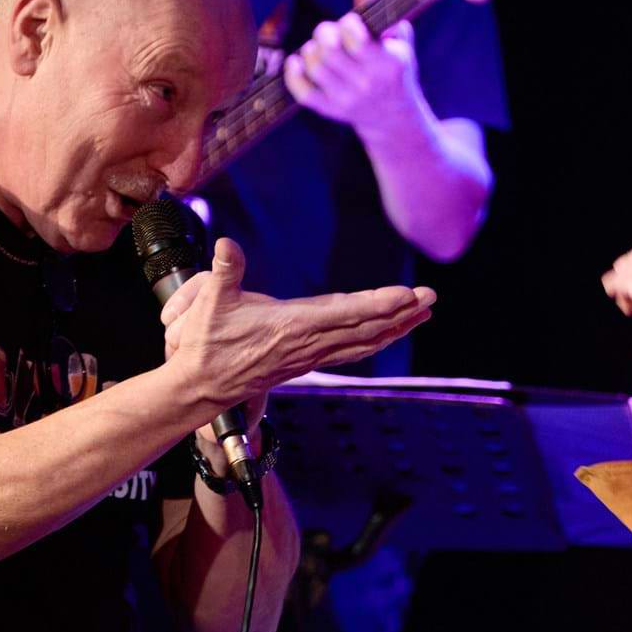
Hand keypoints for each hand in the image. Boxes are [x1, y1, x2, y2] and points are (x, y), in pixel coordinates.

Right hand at [160, 237, 434, 421]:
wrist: (201, 388)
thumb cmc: (205, 344)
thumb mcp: (210, 303)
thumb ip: (224, 272)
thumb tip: (225, 244)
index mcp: (291, 327)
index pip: (345, 314)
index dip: (378, 304)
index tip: (406, 295)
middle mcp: (307, 344)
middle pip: (365, 329)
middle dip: (400, 313)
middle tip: (431, 296)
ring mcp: (310, 356)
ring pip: (363, 343)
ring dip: (395, 328)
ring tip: (423, 312)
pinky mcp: (308, 361)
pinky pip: (352, 351)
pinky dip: (376, 341)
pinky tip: (390, 334)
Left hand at [282, 0, 418, 132]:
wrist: (393, 116)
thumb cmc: (394, 69)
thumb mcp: (397, 43)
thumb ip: (380, 14)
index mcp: (388, 63)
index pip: (357, 40)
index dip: (347, 24)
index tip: (349, 22)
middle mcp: (368, 83)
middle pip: (330, 51)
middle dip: (324, 33)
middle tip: (328, 33)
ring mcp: (348, 99)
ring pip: (315, 67)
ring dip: (310, 50)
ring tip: (317, 48)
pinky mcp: (331, 110)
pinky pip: (303, 93)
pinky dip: (293, 74)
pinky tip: (296, 62)